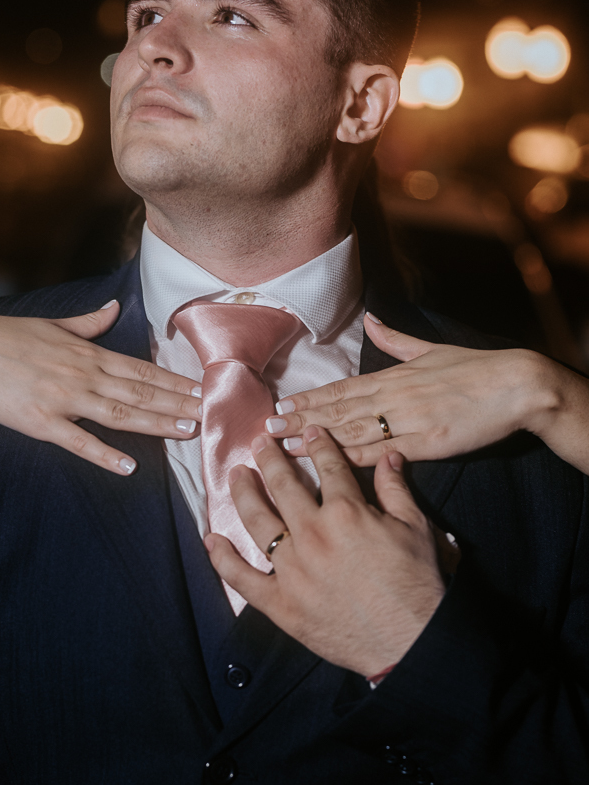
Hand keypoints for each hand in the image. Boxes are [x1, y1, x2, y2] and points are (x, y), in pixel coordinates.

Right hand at [0, 301, 201, 474]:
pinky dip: (105, 454)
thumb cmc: (8, 336)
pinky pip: (79, 441)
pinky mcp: (42, 422)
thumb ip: (90, 322)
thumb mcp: (54, 325)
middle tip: (212, 413)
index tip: (203, 388)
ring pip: (121, 414)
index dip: (176, 381)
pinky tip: (129, 466)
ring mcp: (65, 399)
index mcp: (90, 354)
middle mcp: (85, 376)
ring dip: (157, 424)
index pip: (143, 370)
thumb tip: (114, 308)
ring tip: (187, 433)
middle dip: (179, 404)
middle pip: (142, 393)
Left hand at [205, 427, 444, 676]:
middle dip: (270, 459)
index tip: (309, 432)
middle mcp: (313, 535)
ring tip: (236, 475)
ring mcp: (292, 569)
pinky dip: (223, 559)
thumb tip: (389, 457)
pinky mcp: (280, 603)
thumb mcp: (415, 529)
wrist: (410, 640)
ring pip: (257, 521)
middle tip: (260, 442)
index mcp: (346, 513)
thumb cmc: (417, 585)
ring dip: (243, 493)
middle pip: (284, 486)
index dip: (318, 446)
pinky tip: (213, 540)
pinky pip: (243, 578)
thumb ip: (396, 489)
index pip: (328, 467)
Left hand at [266, 313, 556, 466]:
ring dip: (315, 440)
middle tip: (266, 429)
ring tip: (283, 447)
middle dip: (299, 420)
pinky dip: (354, 457)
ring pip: (353, 430)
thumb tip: (373, 320)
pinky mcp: (427, 442)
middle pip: (337, 410)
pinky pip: (384, 452)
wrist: (518, 386)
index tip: (281, 405)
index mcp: (394, 377)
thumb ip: (397, 340)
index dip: (309, 399)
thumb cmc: (477, 369)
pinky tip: (328, 464)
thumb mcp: (433, 348)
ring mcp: (409, 420)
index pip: (341, 389)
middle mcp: (395, 397)